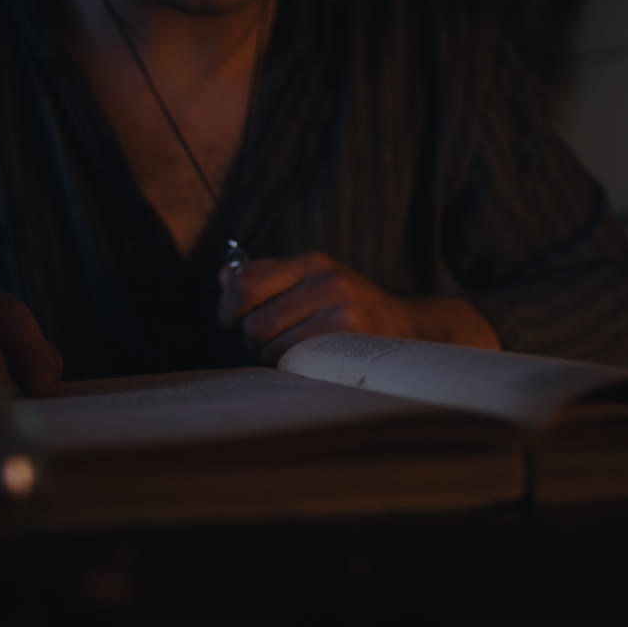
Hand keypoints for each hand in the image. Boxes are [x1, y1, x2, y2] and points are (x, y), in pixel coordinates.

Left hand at [217, 251, 418, 364]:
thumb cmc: (346, 304)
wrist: (403, 325)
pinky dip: (287, 365)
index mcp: (311, 262)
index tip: (230, 317)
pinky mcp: (347, 338)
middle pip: (254, 322)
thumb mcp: (310, 278)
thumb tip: (224, 276)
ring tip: (289, 348)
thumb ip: (266, 276)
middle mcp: (326, 281)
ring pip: (270, 347)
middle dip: (252, 337)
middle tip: (267, 338)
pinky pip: (292, 361)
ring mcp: (339, 310)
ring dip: (270, 355)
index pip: (246, 282)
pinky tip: (301, 359)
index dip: (229, 306)